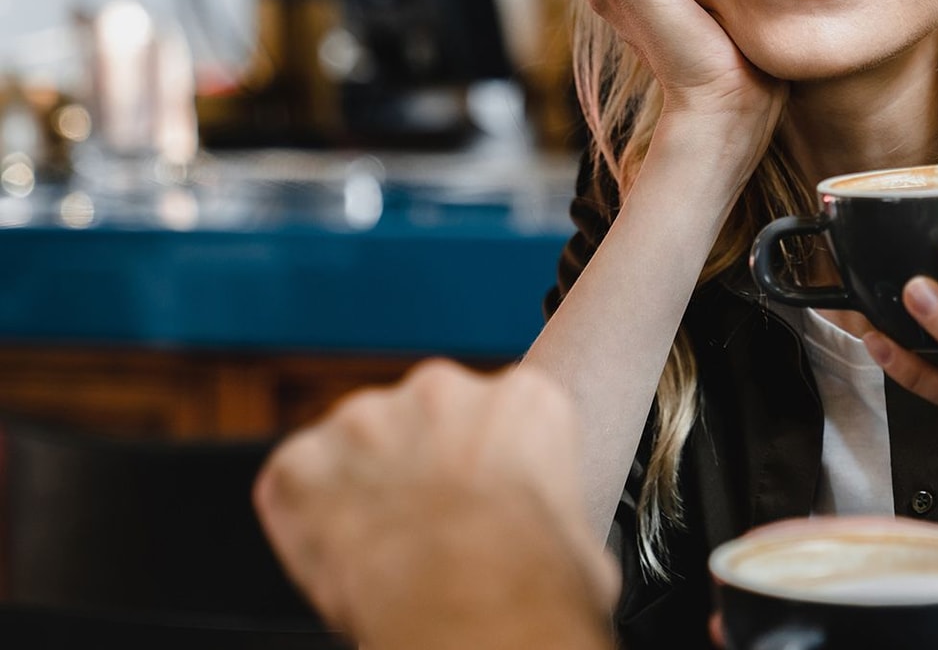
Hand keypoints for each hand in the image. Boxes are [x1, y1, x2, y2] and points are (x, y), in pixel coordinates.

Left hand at [254, 362, 617, 649]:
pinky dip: (307, 517)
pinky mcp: (303, 460)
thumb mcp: (578, 530)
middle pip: (424, 419)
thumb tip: (552, 536)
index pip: (499, 414)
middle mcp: (442, 390)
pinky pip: (296, 482)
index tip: (480, 497)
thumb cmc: (531, 579)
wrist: (471, 610)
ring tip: (385, 548)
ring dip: (363, 486)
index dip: (484, 464)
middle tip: (429, 525)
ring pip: (357, 445)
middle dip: (420, 464)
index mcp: (523, 398)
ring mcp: (367, 419)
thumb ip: (549, 504)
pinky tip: (340, 555)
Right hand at [702, 520, 937, 649]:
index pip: (903, 540)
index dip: (836, 538)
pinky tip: (810, 644)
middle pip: (875, 580)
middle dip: (807, 586)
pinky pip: (901, 634)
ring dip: (824, 622)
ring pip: (880, 616)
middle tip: (742, 599)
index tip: (779, 539)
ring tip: (755, 630)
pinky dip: (855, 641)